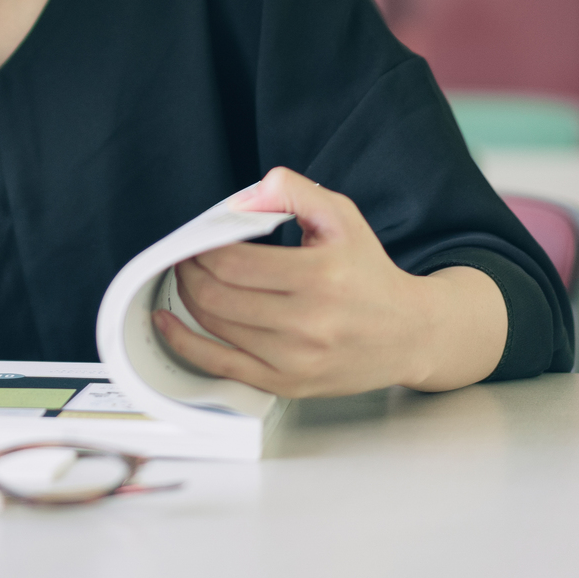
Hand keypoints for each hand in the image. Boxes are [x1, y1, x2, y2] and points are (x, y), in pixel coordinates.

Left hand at [152, 167, 505, 397]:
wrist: (410, 333)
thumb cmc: (369, 272)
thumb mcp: (341, 215)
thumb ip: (293, 192)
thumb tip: (244, 199)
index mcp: (321, 276)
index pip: (235, 263)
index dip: (202, 248)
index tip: (196, 238)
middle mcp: (309, 322)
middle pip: (217, 295)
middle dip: (188, 271)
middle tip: (184, 257)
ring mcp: (296, 359)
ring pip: (214, 326)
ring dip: (186, 298)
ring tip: (185, 279)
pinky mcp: (287, 385)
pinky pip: (220, 367)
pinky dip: (185, 343)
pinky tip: (168, 323)